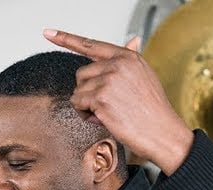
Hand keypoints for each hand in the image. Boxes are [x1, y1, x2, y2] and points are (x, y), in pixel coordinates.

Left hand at [43, 29, 194, 173]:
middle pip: (81, 74)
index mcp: (128, 57)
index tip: (48, 33)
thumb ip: (130, 60)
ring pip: (78, 90)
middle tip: (108, 106)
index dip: (67, 38)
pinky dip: (86, 115)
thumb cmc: (153, 110)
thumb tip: (133, 38)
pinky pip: (78, 104)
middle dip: (88, 92)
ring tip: (109, 114)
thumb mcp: (144, 76)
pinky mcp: (101, 98)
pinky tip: (105, 119)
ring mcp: (109, 80)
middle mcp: (118, 64)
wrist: (164, 133)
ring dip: (87, 106)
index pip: (92, 44)